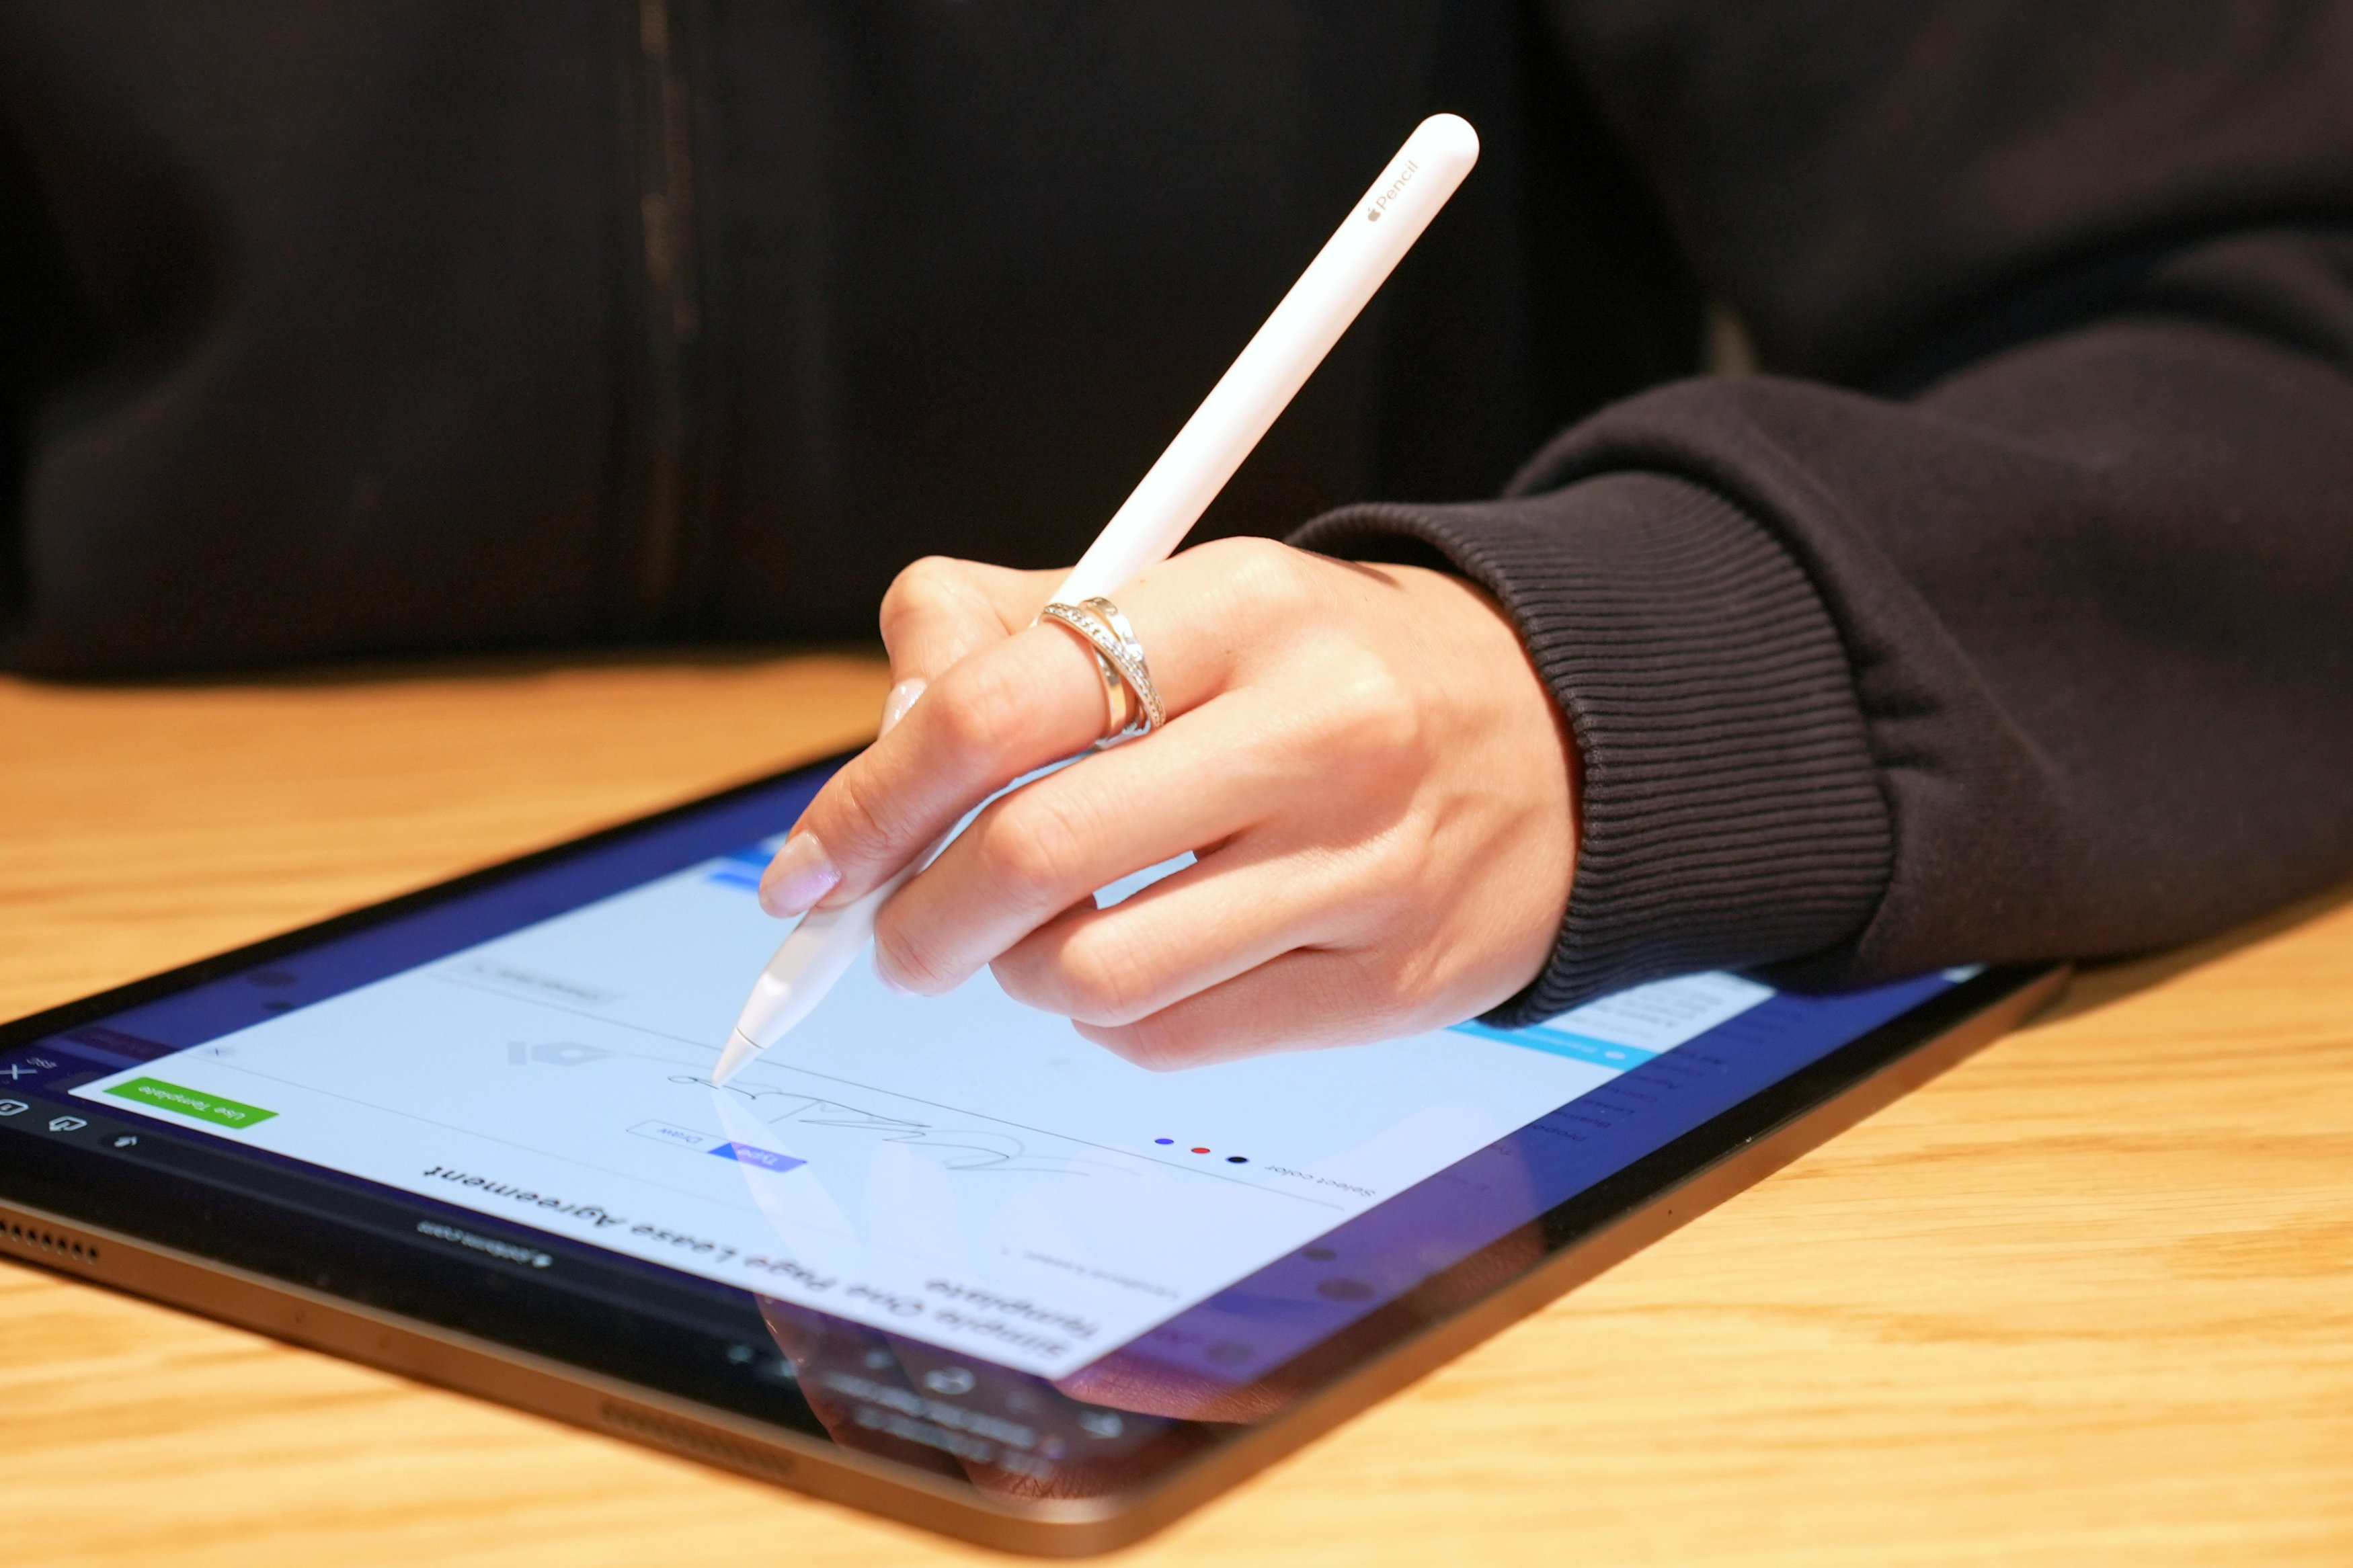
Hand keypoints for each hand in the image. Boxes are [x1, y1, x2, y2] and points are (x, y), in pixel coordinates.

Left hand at [760, 537, 1578, 1068]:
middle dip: (916, 920)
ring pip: (1093, 973)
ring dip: (1018, 976)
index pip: (999, 705)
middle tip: (891, 936)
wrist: (1556, 743)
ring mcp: (1364, 867)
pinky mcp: (1390, 983)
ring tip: (1036, 941)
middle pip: (1031, 855)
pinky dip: (1111, 1021)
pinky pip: (1174, 1042)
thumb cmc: (1321, 672)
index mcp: (1244, 606)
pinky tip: (1137, 970)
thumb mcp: (1183, 598)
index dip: (871, 801)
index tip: (811, 867)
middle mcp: (1316, 730)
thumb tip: (877, 744)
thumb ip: (1003, 632)